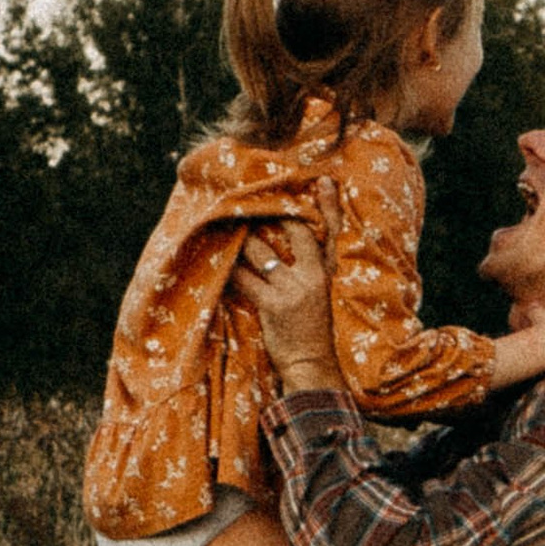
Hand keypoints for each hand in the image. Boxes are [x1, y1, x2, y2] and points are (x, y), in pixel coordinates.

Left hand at [230, 201, 342, 394]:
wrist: (312, 365)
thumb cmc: (310, 330)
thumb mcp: (318, 295)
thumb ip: (307, 269)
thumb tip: (280, 247)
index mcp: (326, 272)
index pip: (329, 231)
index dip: (328, 205)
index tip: (323, 180)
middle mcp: (314, 276)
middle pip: (294, 231)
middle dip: (270, 212)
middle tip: (248, 196)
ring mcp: (294, 290)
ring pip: (261, 251)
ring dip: (240, 238)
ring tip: (223, 221)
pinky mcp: (274, 305)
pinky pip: (245, 278)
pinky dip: (228, 268)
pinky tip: (215, 258)